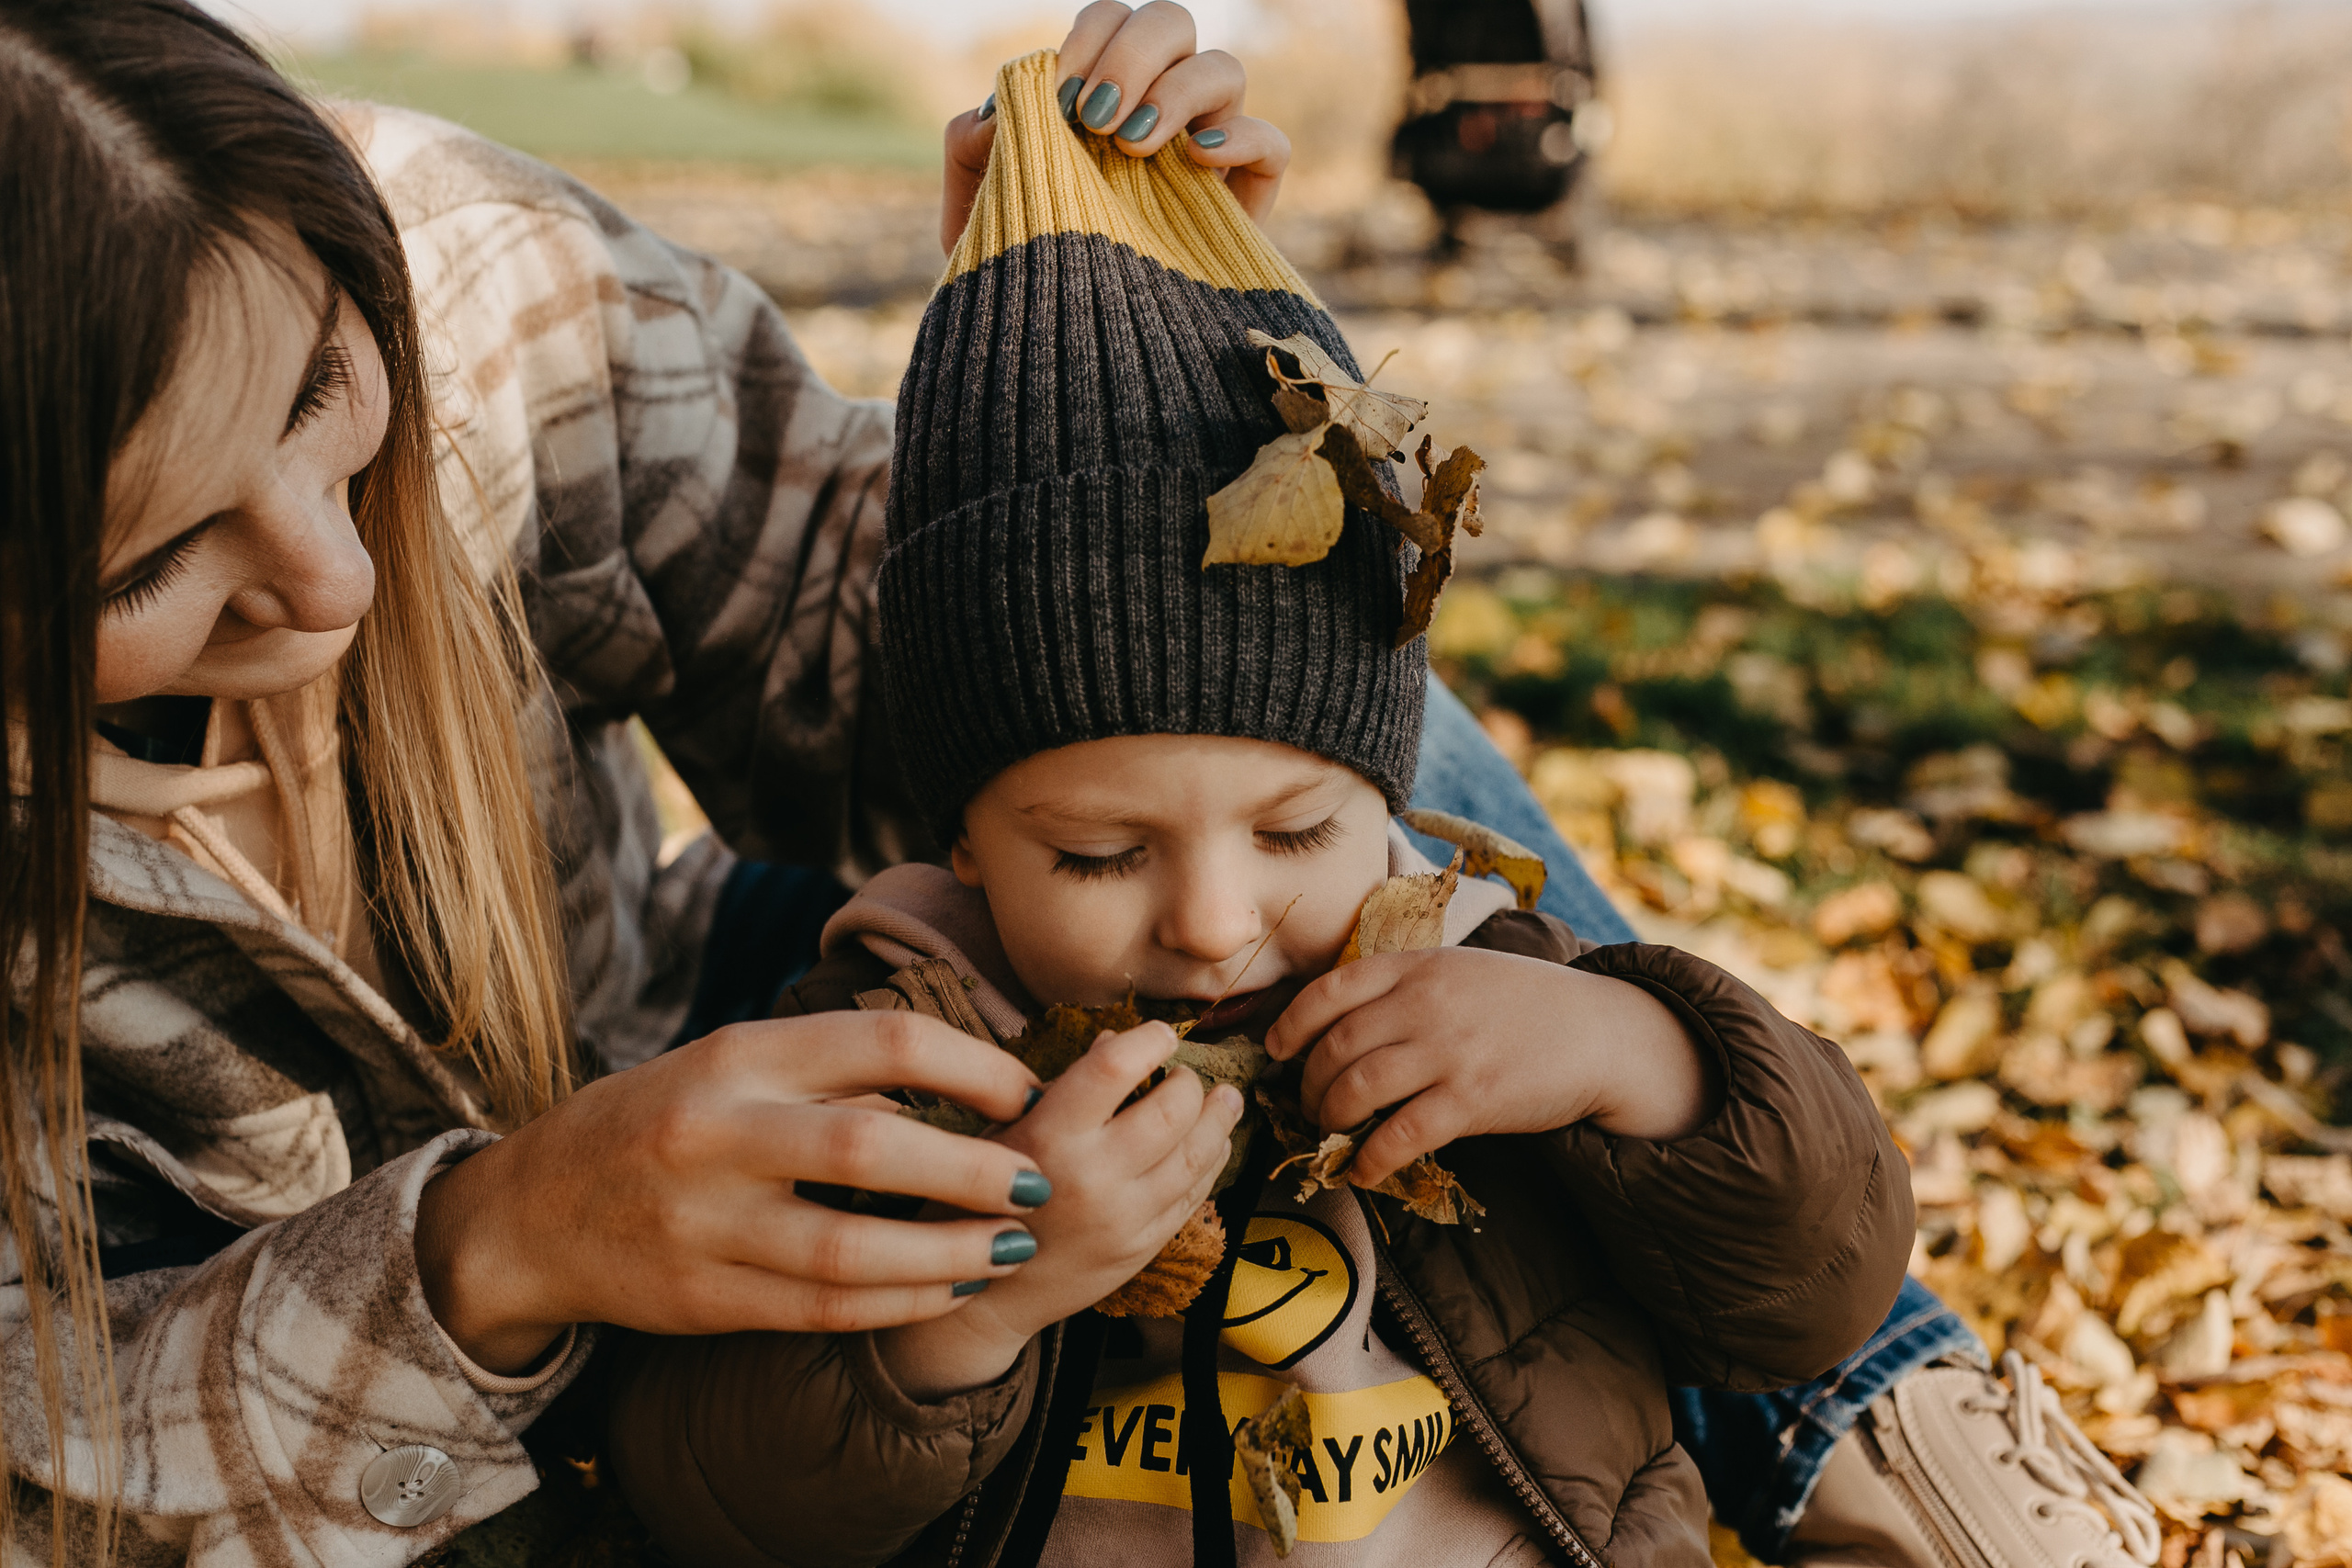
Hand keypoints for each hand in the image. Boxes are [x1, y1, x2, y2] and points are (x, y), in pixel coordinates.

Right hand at [414, 1012, 1050, 1373]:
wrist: (533, 1212)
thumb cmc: (664, 1121)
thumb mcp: (735, 1064)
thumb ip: (835, 1071)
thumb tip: (970, 1082)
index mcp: (739, 1055)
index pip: (884, 1041)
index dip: (974, 1067)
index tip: (1027, 1091)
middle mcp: (718, 1133)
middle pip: (872, 1147)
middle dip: (974, 1169)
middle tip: (1039, 1181)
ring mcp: (704, 1223)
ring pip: (850, 1249)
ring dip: (949, 1253)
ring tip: (1010, 1248)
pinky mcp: (701, 1299)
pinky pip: (820, 1308)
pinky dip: (898, 1302)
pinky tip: (948, 1288)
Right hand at [877, 1021, 1243, 1398]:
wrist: (986, 1296)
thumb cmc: (984, 1198)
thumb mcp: (1007, 1130)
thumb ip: (1065, 1088)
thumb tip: (1118, 1040)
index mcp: (1049, 1137)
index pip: (1114, 1070)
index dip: (1148, 1041)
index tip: (1160, 1033)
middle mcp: (1092, 1177)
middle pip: (1171, 1113)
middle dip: (1189, 1084)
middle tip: (1187, 1074)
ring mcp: (1124, 1219)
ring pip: (1195, 1157)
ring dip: (1218, 1121)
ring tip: (1226, 1099)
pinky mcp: (1142, 1249)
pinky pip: (1193, 1197)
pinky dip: (1210, 1165)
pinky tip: (1213, 1145)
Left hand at [940, 1, 1293, 255]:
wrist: (1061, 358)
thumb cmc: (1023, 277)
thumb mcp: (979, 213)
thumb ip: (971, 148)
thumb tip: (1003, 111)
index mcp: (1103, 96)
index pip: (1113, 21)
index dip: (1089, 39)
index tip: (1059, 94)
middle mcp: (1159, 111)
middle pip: (1173, 24)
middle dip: (1131, 54)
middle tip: (1094, 115)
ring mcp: (1207, 153)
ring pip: (1224, 69)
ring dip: (1174, 92)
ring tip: (1130, 146)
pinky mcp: (1244, 203)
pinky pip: (1272, 144)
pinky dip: (1240, 138)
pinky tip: (1195, 161)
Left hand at [1265, 949, 1723, 1188]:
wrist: (1599, 1033)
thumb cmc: (1525, 1004)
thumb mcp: (1459, 971)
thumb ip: (1405, 987)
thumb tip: (1341, 1025)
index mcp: (1417, 967)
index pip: (1329, 990)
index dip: (1291, 1024)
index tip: (1276, 1050)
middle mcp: (1424, 1004)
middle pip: (1334, 1047)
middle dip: (1308, 1083)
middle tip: (1308, 1105)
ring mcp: (1447, 1051)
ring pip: (1355, 1088)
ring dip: (1329, 1119)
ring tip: (1330, 1132)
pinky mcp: (1470, 1099)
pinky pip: (1399, 1135)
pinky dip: (1370, 1159)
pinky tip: (1364, 1170)